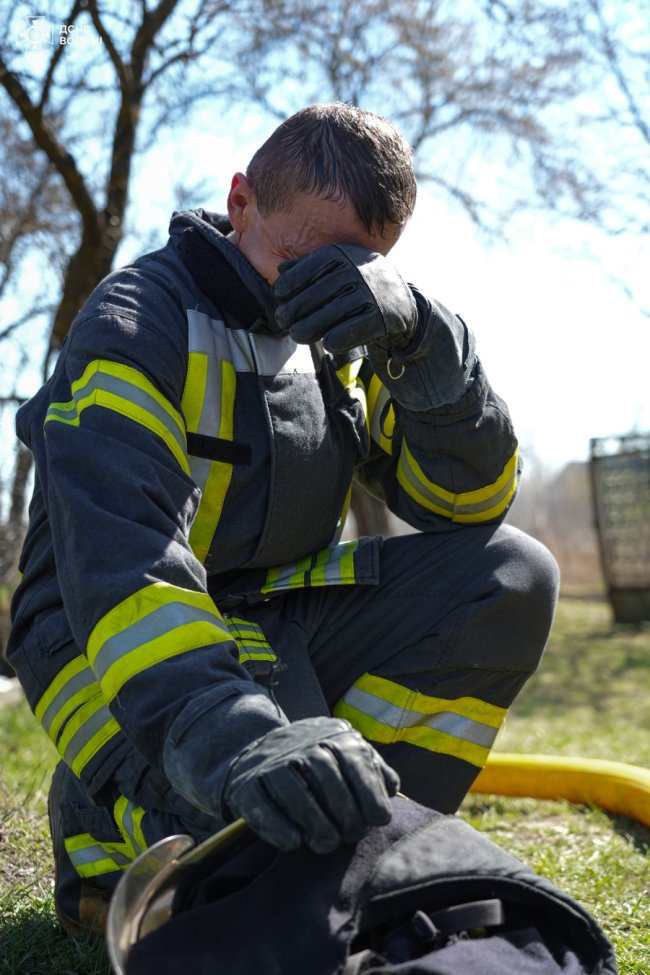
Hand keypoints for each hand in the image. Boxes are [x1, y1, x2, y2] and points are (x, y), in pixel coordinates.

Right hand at [222, 716, 399, 853]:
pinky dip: (279, 827)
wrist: (258, 756)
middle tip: (350, 836)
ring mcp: (272, 762)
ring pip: (296, 791)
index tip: (378, 820)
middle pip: (327, 775)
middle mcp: (302, 743)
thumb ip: (372, 769)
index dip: (371, 794)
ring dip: (315, 823)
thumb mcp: (347, 754)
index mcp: (333, 735)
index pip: (357, 760)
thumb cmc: (316, 764)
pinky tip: (294, 842)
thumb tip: (391, 788)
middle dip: (345, 812)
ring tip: (326, 843)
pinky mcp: (247, 784)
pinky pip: (262, 806)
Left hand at [273, 244, 417, 353]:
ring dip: (312, 326)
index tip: (278, 293)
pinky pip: (356, 329)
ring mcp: (370, 293)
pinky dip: (340, 338)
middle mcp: (358, 271)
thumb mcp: (338, 267)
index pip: (313, 266)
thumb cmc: (358, 284)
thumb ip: (310, 267)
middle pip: (320, 291)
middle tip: (282, 320)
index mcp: (344, 255)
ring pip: (334, 312)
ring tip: (297, 334)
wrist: (400, 301)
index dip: (293, 280)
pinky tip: (327, 344)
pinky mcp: (382, 317)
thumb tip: (280, 270)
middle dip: (296, 307)